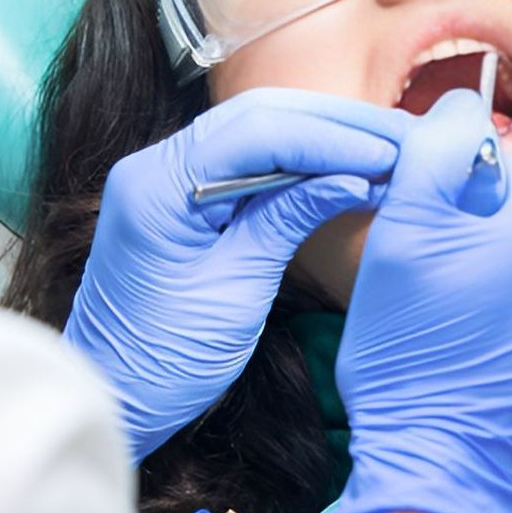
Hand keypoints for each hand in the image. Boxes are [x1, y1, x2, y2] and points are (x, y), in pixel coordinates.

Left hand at [63, 88, 411, 461]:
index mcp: (157, 185)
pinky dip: (300, 158)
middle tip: (400, 138)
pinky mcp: (183, 193)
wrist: (111, 397)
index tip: (389, 154)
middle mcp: (155, 164)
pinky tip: (343, 166)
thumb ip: (289, 219)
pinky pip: (249, 155)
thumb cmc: (164, 362)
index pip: (258, 132)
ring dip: (323, 134)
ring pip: (257, 127)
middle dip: (334, 124)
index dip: (331, 139)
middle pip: (258, 114)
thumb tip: (356, 176)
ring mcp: (167, 174)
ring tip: (384, 147)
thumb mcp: (237, 292)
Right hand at [310, 90, 511, 512]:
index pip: (507, 167)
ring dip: (509, 290)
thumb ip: (437, 151)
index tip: (428, 240)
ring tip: (461, 337)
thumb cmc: (419, 362)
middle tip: (438, 294)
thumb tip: (463, 105)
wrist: (449, 480)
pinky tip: (489, 367)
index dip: (455, 199)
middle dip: (486, 244)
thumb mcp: (403, 236)